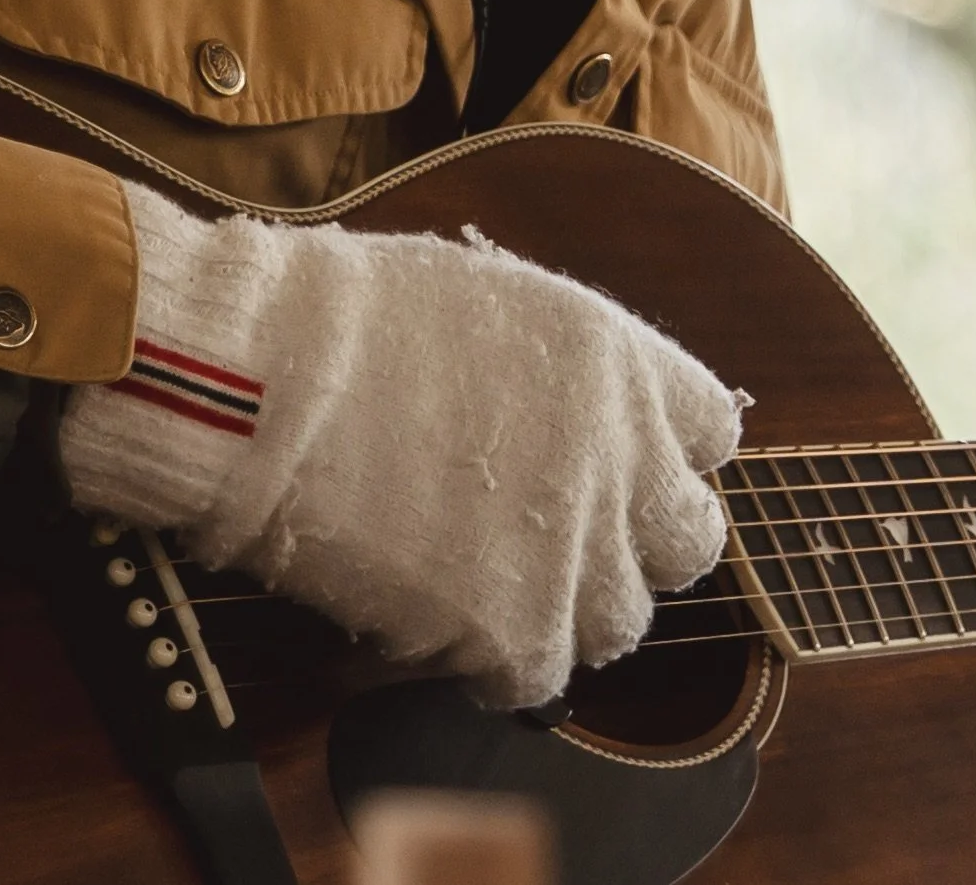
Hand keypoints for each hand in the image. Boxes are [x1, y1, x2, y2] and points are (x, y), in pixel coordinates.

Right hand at [58, 182, 740, 708]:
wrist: (265, 377)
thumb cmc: (345, 318)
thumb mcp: (491, 298)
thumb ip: (565, 366)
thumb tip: (576, 415)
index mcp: (622, 362)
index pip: (709, 431)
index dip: (654, 451)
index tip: (604, 460)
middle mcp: (625, 456)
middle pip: (685, 538)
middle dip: (625, 538)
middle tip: (548, 531)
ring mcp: (577, 547)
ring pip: (619, 619)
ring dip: (559, 604)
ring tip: (478, 575)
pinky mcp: (517, 628)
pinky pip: (536, 676)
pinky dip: (489, 658)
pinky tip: (431, 615)